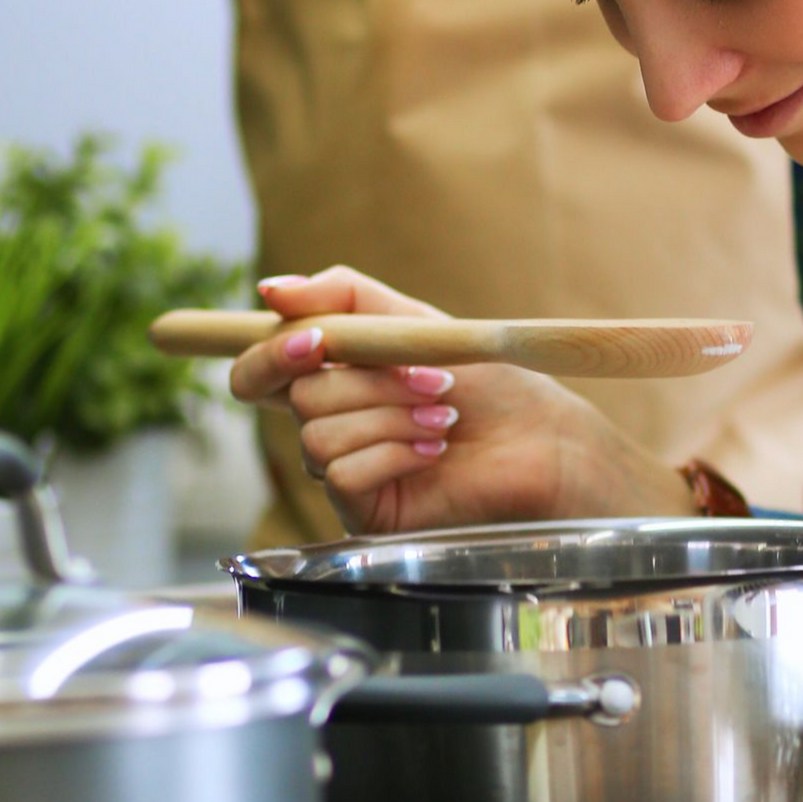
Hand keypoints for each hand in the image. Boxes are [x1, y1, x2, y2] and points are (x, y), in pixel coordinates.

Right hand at [228, 266, 695, 534]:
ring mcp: (344, 470)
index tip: (315, 341)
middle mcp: (330, 425)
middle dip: (369, 379)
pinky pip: (342, 473)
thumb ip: (343, 298)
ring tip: (444, 415)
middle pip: (296, 395)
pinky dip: (394, 452)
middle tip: (432, 377)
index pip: (259, 373)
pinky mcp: (364, 510)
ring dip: (390, 414)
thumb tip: (269, 290)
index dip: (270, 354)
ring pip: (319, 435)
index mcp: (333, 379)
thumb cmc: (489, 384)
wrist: (543, 439)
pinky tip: (435, 450)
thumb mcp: (415, 322)